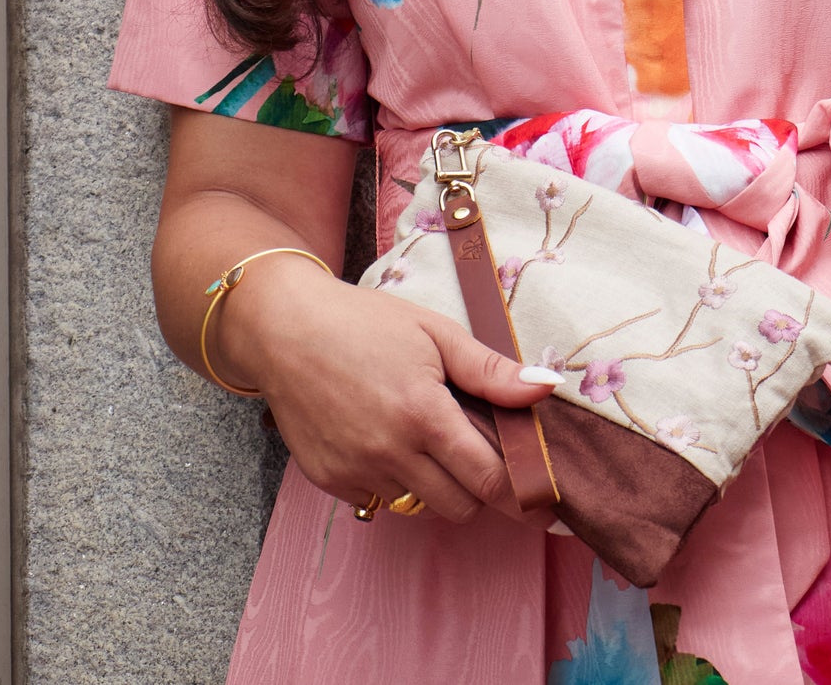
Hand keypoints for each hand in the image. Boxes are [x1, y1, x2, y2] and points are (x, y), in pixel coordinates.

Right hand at [239, 262, 556, 525]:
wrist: (285, 329)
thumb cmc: (365, 323)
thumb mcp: (435, 332)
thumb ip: (491, 370)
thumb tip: (545, 389)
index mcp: (424, 414)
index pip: (489, 479)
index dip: (521, 493)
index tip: (542, 502)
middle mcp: (390, 452)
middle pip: (460, 505)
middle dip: (477, 485)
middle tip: (473, 448)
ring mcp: (356, 471)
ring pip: (420, 506)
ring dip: (435, 484)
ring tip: (425, 437)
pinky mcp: (330, 481)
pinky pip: (379, 499)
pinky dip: (393, 480)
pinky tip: (384, 438)